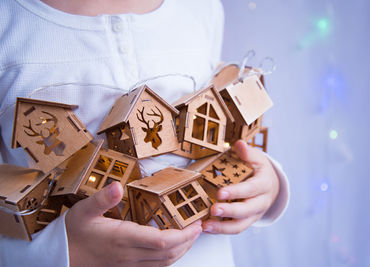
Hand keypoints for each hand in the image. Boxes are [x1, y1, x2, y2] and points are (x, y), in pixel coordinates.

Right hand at [66, 182, 201, 266]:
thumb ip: (102, 199)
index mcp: (123, 238)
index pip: (163, 242)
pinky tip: (172, 249)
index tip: (195, 225)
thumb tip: (117, 186)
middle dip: (188, 242)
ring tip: (191, 237)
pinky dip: (169, 259)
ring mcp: (128, 264)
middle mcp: (129, 255)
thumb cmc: (73, 232)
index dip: (184, 235)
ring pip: (163, 263)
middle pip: (169, 254)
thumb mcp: (83, 210)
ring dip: (181, 251)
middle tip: (199, 228)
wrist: (59, 255)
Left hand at [202, 140, 279, 233]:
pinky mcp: (246, 221)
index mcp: (264, 184)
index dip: (236, 192)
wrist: (271, 186)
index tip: (220, 192)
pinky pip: (234, 229)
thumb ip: (248, 153)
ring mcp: (254, 215)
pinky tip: (206, 227)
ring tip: (205, 225)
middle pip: (246, 210)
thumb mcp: (257, 158)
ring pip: (240, 225)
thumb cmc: (259, 170)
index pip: (250, 189)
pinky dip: (220, 230)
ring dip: (222, 228)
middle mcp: (261, 202)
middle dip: (229, 211)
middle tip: (213, 210)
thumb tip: (240, 144)